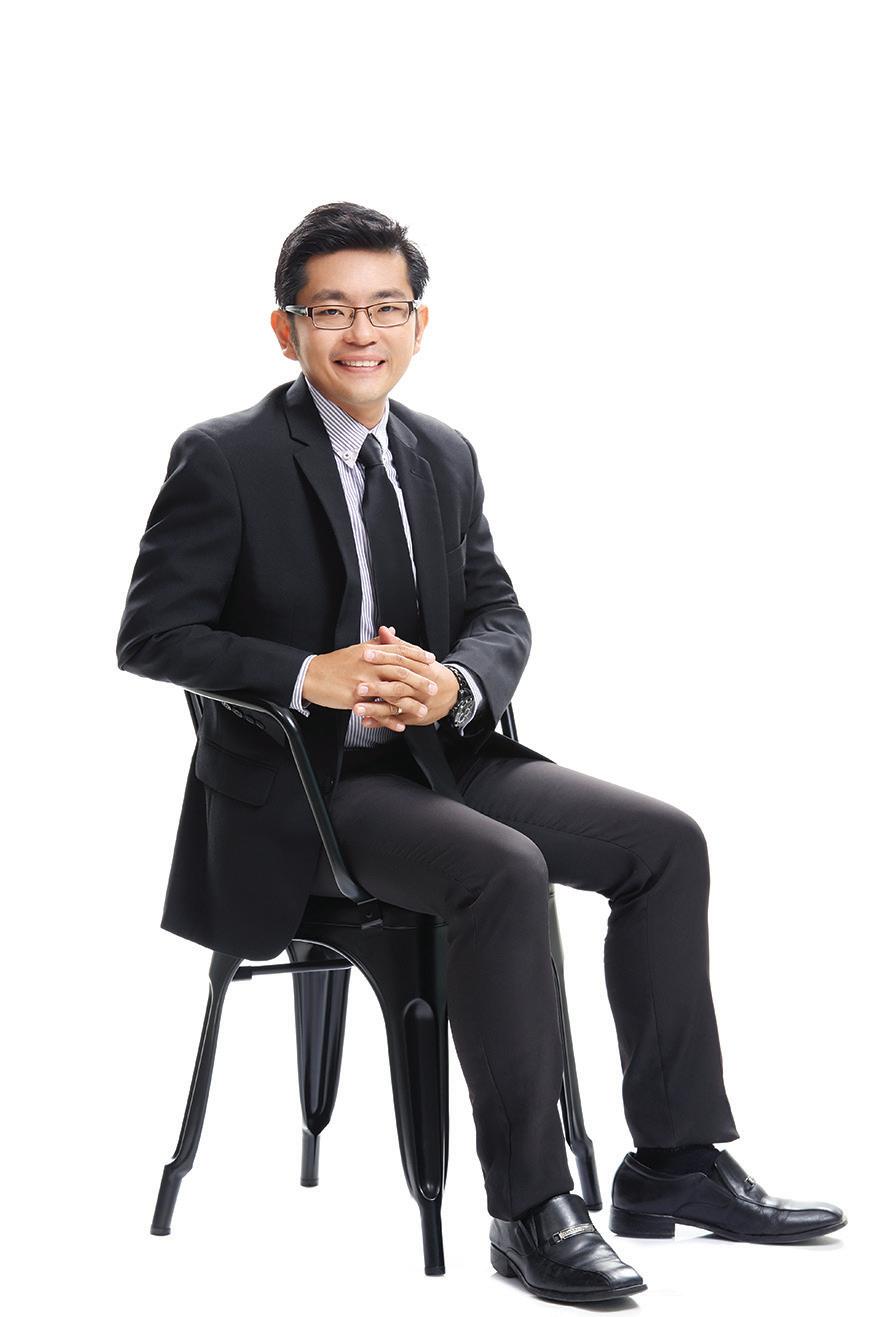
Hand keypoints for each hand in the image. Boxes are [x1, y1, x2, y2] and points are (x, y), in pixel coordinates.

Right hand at [302, 626, 453, 732]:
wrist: (310, 675)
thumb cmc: (333, 663)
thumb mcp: (356, 649)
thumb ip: (376, 642)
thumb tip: (390, 631)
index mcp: (370, 652)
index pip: (399, 651)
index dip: (417, 655)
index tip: (431, 660)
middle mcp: (369, 665)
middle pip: (401, 671)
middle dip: (420, 680)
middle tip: (434, 687)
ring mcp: (363, 682)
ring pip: (393, 692)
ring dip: (410, 703)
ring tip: (423, 710)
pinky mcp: (355, 698)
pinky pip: (377, 710)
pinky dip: (390, 719)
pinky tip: (401, 725)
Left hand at [355, 625, 459, 731]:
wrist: (454, 693)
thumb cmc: (432, 673)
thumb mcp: (418, 657)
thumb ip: (399, 645)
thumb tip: (384, 630)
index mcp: (421, 669)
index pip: (400, 661)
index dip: (383, 657)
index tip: (366, 655)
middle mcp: (419, 688)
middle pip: (398, 687)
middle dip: (377, 688)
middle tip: (359, 687)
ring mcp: (417, 704)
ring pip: (395, 706)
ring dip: (375, 708)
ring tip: (357, 708)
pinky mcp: (413, 717)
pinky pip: (395, 720)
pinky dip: (380, 722)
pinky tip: (366, 721)